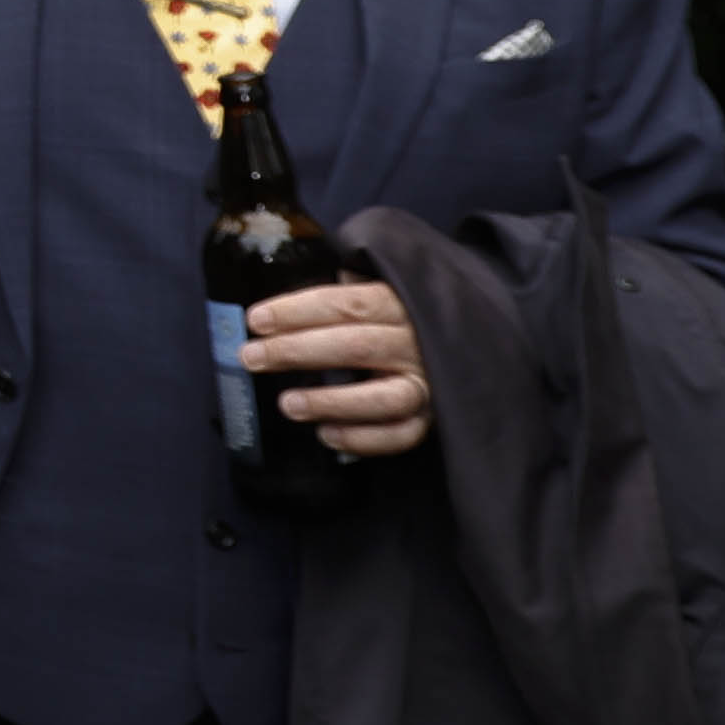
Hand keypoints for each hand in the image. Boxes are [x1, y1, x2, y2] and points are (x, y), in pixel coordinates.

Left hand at [235, 279, 430, 457]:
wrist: (473, 336)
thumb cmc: (399, 312)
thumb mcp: (377, 286)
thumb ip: (341, 288)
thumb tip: (277, 292)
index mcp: (399, 301)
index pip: (346, 303)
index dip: (298, 310)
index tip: (255, 319)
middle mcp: (417, 341)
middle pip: (356, 346)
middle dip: (298, 352)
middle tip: (250, 357)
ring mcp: (430, 382)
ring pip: (386, 397)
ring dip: (333, 401)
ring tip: (287, 404)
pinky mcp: (434, 418)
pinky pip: (402, 434)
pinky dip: (364, 439)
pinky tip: (326, 435)